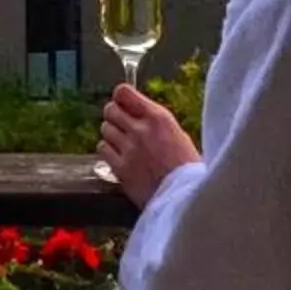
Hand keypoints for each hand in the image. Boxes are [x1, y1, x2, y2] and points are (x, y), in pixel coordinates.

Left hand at [97, 83, 199, 208]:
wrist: (186, 197)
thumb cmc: (188, 167)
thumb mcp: (177, 135)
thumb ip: (154, 122)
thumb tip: (137, 113)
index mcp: (158, 118)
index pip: (124, 93)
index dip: (121, 97)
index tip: (123, 103)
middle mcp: (140, 129)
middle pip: (110, 110)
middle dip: (114, 115)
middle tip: (122, 125)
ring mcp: (128, 149)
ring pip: (105, 129)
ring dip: (112, 134)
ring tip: (123, 144)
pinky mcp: (120, 168)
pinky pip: (103, 149)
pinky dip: (108, 151)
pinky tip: (119, 156)